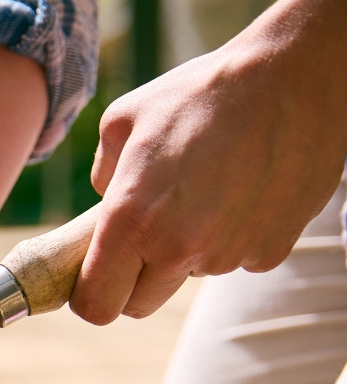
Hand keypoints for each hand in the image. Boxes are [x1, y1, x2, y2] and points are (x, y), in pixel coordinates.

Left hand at [73, 0, 346, 323]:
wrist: (293, 77)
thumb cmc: (200, 93)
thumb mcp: (122, 122)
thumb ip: (101, 176)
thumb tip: (104, 204)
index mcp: (130, 220)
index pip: (96, 306)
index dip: (91, 296)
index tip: (96, 276)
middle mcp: (178, 248)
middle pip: (138, 305)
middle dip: (133, 279)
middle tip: (145, 231)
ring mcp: (228, 255)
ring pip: (188, 276)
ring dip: (187, 250)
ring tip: (204, 190)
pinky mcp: (270, 252)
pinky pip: (234, 260)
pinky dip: (231, 237)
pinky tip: (240, 191)